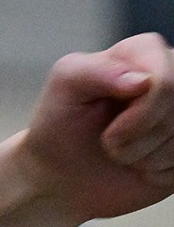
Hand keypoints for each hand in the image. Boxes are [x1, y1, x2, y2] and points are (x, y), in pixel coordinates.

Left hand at [17, 32, 173, 220]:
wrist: (66, 170)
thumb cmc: (63, 121)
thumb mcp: (65, 86)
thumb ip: (94, 71)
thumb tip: (142, 80)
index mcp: (146, 52)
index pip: (166, 83)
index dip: (140, 117)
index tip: (108, 132)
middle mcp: (173, 76)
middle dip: (139, 140)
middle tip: (110, 143)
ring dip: (148, 159)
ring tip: (124, 152)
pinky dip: (160, 175)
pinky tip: (142, 166)